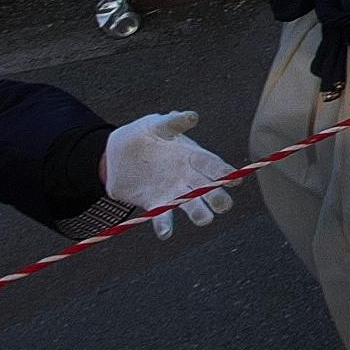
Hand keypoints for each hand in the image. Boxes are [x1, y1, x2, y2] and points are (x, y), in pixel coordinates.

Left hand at [100, 111, 234, 235]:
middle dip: (218, 197)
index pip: (213, 165)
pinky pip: (163, 216)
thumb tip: (192, 116)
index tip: (235, 180)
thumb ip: (173, 121)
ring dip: (199, 213)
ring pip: (192, 205)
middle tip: (223, 205)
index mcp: (191, 155)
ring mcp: (172, 191)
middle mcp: (186, 176)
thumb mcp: (156, 125)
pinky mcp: (155, 203)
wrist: (114, 155)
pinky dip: (165, 225)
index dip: (225, 172)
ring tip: (204, 220)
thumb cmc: (140, 134)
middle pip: (209, 189)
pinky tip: (165, 233)